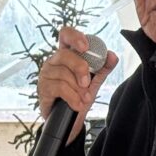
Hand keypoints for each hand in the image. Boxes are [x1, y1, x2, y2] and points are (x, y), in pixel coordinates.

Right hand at [37, 26, 118, 143]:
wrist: (70, 120)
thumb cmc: (79, 96)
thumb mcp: (94, 81)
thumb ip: (103, 68)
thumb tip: (112, 56)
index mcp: (67, 54)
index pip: (66, 35)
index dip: (75, 36)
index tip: (86, 47)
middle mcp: (54, 61)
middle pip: (65, 54)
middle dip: (80, 68)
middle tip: (88, 83)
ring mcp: (46, 74)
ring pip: (63, 73)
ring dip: (78, 89)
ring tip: (84, 98)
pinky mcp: (43, 88)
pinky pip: (59, 87)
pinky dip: (72, 97)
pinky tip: (77, 104)